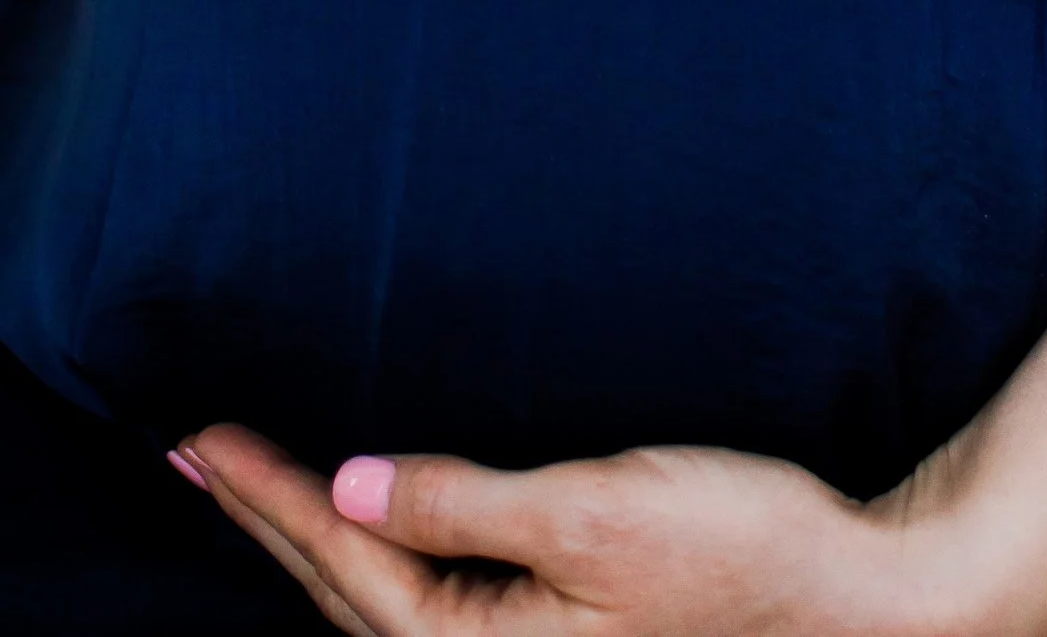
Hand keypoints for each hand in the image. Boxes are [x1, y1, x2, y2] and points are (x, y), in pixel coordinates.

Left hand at [174, 427, 1001, 636]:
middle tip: (195, 453)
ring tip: (256, 488)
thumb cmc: (741, 551)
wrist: (851, 600)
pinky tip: (367, 532)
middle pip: (345, 598)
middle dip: (269, 522)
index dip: (269, 496)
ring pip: (381, 608)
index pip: (343, 565)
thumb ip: (467, 505)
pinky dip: (378, 563)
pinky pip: (427, 607)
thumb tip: (353, 487)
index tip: (202, 438)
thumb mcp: (599, 511)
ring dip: (313, 546)